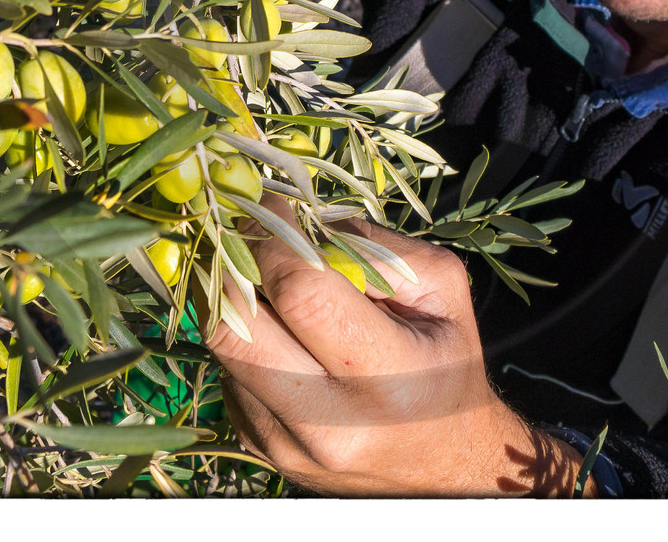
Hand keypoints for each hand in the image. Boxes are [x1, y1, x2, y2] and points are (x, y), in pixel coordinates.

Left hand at [205, 197, 595, 496]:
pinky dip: (246, 343)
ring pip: (223, 351)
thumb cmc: (445, 364)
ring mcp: (288, 446)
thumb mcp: (442, 291)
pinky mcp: (261, 451)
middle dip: (234, 268)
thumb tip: (304, 220)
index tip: (273, 204)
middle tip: (250, 235)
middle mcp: (332, 425)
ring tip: (267, 283)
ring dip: (236, 304)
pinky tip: (280, 336)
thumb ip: (378, 246)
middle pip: (236, 330)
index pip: (301, 294)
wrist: (442, 463)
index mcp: (388, 377)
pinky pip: (228, 378)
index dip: (277, 238)